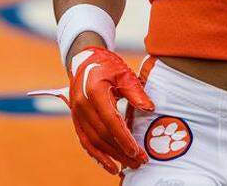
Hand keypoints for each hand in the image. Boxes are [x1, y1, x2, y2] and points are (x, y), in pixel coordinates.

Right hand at [28, 47, 154, 174]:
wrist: (84, 61)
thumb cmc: (107, 65)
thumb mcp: (124, 73)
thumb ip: (135, 91)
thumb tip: (150, 108)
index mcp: (94, 92)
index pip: (110, 121)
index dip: (123, 138)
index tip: (137, 151)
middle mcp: (82, 105)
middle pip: (102, 135)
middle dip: (121, 151)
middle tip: (139, 162)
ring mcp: (77, 114)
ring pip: (94, 141)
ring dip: (112, 156)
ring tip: (130, 166)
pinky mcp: (76, 121)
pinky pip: (86, 142)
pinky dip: (97, 156)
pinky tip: (111, 166)